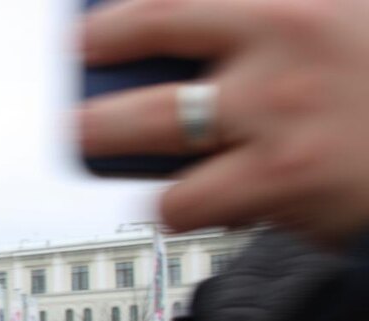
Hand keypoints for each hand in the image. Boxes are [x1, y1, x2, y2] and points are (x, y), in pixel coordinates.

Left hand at [79, 0, 368, 242]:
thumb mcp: (346, 21)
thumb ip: (282, 21)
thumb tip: (201, 33)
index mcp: (292, 7)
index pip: (167, 7)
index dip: (110, 26)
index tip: (85, 38)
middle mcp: (279, 58)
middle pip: (144, 68)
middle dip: (91, 104)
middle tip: (75, 117)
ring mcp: (278, 123)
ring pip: (156, 142)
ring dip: (129, 158)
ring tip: (128, 160)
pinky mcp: (282, 186)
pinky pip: (187, 202)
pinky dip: (185, 204)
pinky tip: (207, 200)